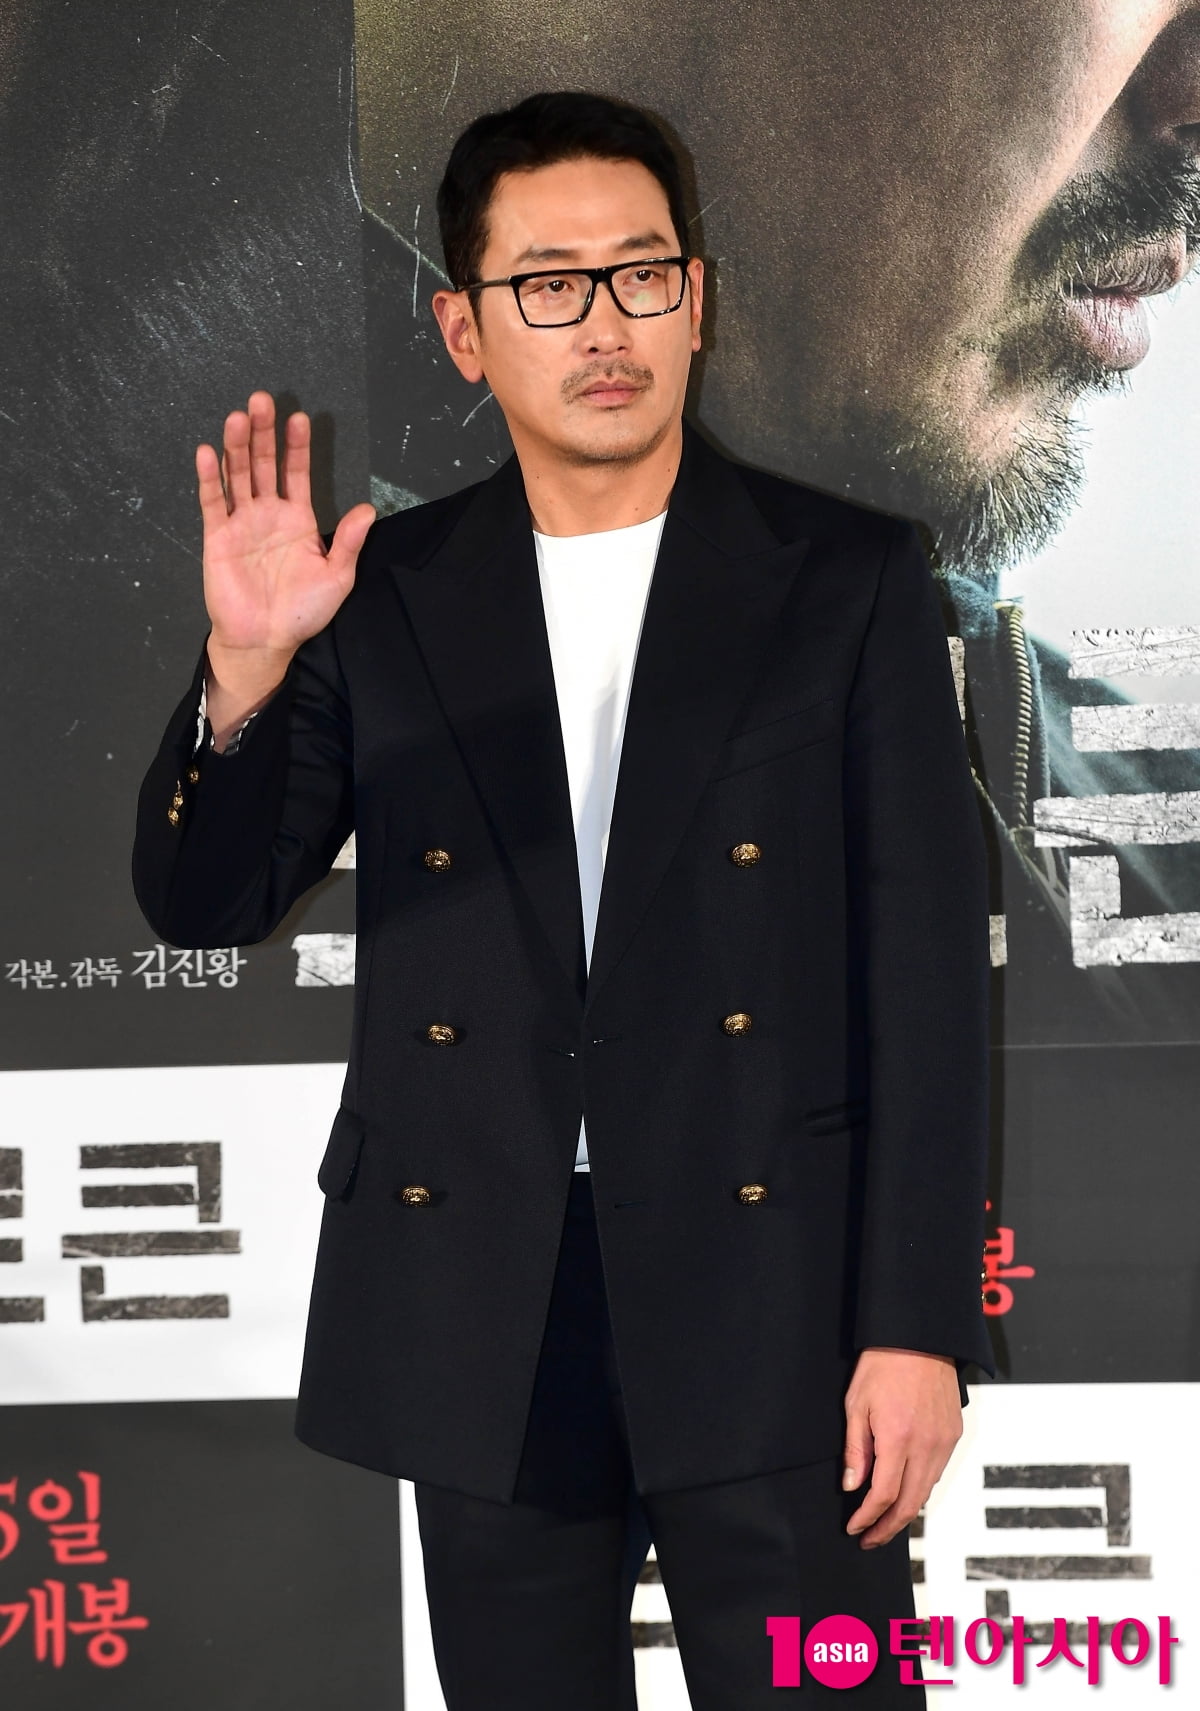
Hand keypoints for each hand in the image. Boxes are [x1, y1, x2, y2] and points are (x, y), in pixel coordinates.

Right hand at [197, 391, 374, 740]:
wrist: (266, 641)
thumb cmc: (302, 612)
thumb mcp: (336, 577)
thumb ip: (348, 542)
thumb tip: (368, 509)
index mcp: (297, 519)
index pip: (297, 473)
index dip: (297, 446)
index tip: (299, 417)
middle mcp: (267, 514)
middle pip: (263, 464)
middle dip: (263, 433)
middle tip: (262, 400)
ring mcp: (241, 523)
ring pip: (237, 475)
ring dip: (236, 446)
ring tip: (238, 417)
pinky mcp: (217, 537)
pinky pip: (212, 502)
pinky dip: (209, 478)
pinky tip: (208, 452)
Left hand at [841, 1347, 961, 1547]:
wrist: (920, 1337)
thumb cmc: (883, 1363)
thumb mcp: (856, 1404)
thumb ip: (856, 1448)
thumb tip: (853, 1486)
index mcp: (898, 1438)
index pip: (883, 1495)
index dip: (868, 1518)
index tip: (855, 1528)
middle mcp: (926, 1445)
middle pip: (910, 1504)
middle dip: (888, 1527)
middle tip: (870, 1538)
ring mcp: (944, 1441)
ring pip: (926, 1492)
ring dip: (905, 1512)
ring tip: (885, 1521)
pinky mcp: (954, 1434)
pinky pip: (937, 1472)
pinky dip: (921, 1489)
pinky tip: (906, 1491)